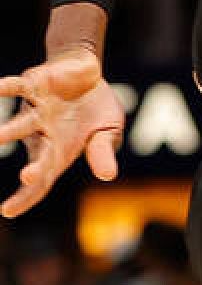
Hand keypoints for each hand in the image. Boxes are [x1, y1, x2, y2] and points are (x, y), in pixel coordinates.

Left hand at [0, 48, 124, 217]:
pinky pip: (18, 87)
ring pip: (21, 123)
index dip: (25, 196)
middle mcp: (42, 134)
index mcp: (58, 151)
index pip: (42, 180)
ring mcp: (36, 110)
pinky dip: (6, 88)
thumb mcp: (108, 130)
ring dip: (10, 130)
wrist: (87, 73)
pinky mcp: (33, 85)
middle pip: (37, 154)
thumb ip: (103, 151)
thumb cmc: (96, 109)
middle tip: (28, 176)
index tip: (7, 211)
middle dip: (33, 167)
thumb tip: (108, 176)